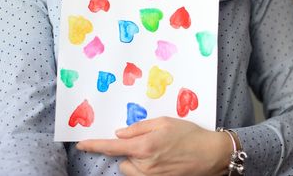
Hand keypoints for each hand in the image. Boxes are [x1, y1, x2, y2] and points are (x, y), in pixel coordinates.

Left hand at [76, 117, 231, 175]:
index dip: (94, 145)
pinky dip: (145, 168)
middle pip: (122, 161)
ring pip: (132, 170)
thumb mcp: (164, 122)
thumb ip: (139, 127)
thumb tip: (120, 133)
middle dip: (127, 152)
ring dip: (136, 161)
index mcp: (145, 146)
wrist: (211, 154)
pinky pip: (142, 175)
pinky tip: (162, 159)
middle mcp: (145, 165)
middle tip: (145, 142)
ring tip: (156, 151)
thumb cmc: (189, 134)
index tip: (81, 144)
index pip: (112, 147)